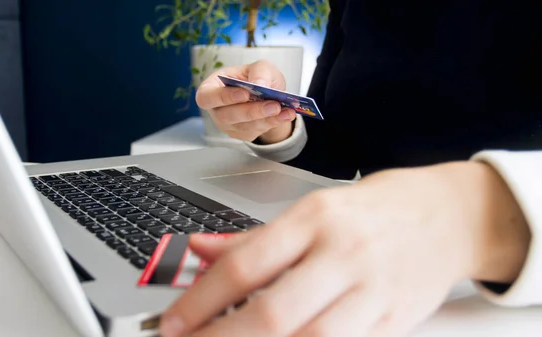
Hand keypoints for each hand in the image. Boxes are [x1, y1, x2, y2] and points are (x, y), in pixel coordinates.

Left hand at [159, 162, 530, 336]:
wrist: (448, 215)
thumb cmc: (375, 210)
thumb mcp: (313, 208)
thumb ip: (254, 237)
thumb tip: (199, 249)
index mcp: (315, 218)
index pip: (245, 264)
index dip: (200, 299)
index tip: (173, 322)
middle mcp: (343, 253)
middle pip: (272, 312)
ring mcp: (372, 291)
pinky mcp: (394, 320)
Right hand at [196, 59, 295, 143]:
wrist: (268, 95)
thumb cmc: (256, 77)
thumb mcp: (261, 66)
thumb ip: (260, 71)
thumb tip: (259, 84)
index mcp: (212, 88)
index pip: (207, 97)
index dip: (223, 97)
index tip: (245, 94)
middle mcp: (216, 109)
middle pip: (227, 116)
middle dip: (251, 111)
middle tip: (272, 105)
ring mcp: (228, 125)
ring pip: (243, 126)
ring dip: (265, 119)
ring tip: (284, 110)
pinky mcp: (242, 134)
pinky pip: (256, 132)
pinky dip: (272, 123)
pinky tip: (286, 115)